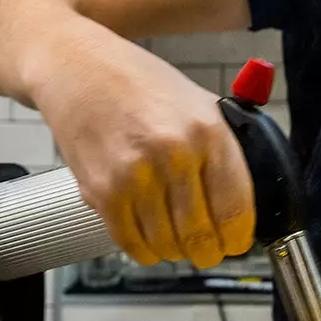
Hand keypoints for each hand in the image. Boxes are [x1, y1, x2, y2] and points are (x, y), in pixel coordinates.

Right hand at [33, 32, 254, 269]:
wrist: (77, 68)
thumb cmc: (139, 83)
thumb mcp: (199, 101)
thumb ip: (223, 148)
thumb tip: (243, 200)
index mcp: (208, 132)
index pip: (235, 208)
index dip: (237, 237)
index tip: (235, 243)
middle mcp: (175, 155)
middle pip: (201, 234)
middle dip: (208, 251)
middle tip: (207, 251)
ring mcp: (135, 175)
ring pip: (167, 245)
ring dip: (175, 252)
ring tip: (177, 243)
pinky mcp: (101, 191)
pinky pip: (131, 242)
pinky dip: (144, 250)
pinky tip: (149, 241)